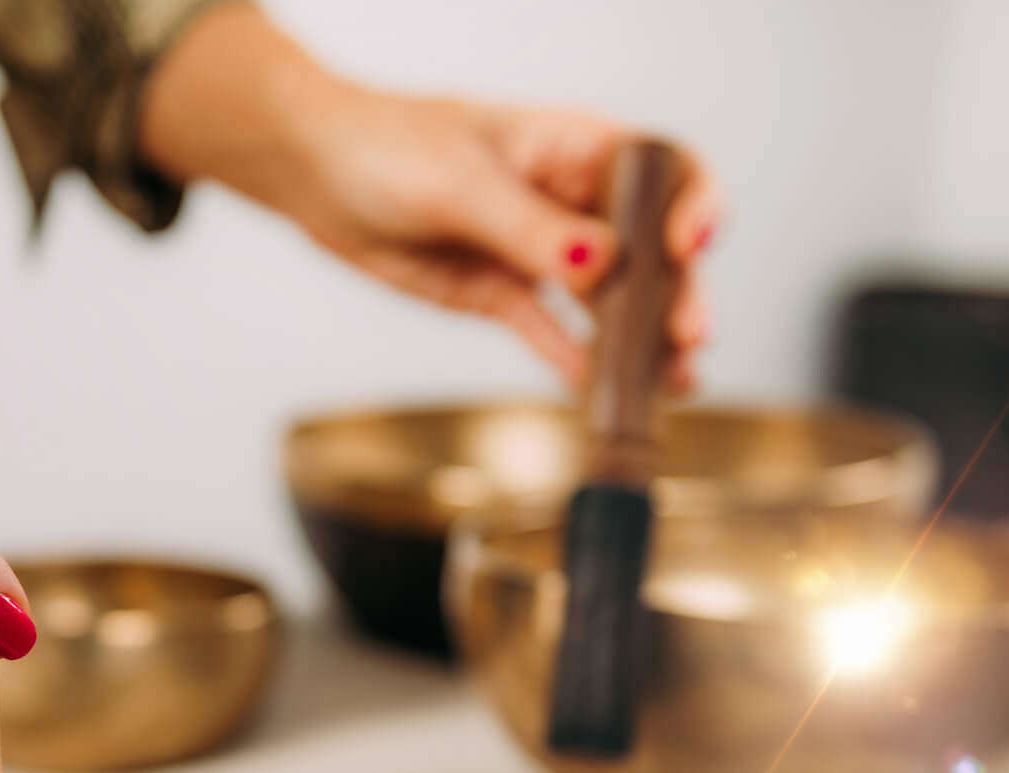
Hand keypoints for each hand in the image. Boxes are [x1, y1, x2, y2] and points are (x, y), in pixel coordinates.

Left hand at [140, 4, 718, 385]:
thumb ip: (530, 228)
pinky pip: (552, 332)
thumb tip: (601, 263)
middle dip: (676, 291)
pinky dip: (577, 361)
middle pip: (649, 246)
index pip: (663, 167)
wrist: (316, 175)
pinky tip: (600, 391)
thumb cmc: (385, 147)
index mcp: (574, 144)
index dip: (692, 204)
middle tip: (690, 336)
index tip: (691, 245)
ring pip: (609, 298)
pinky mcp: (502, 292)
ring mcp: (539, 249)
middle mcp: (568, 198)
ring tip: (669, 379)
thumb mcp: (461, 183)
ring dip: (640, 338)